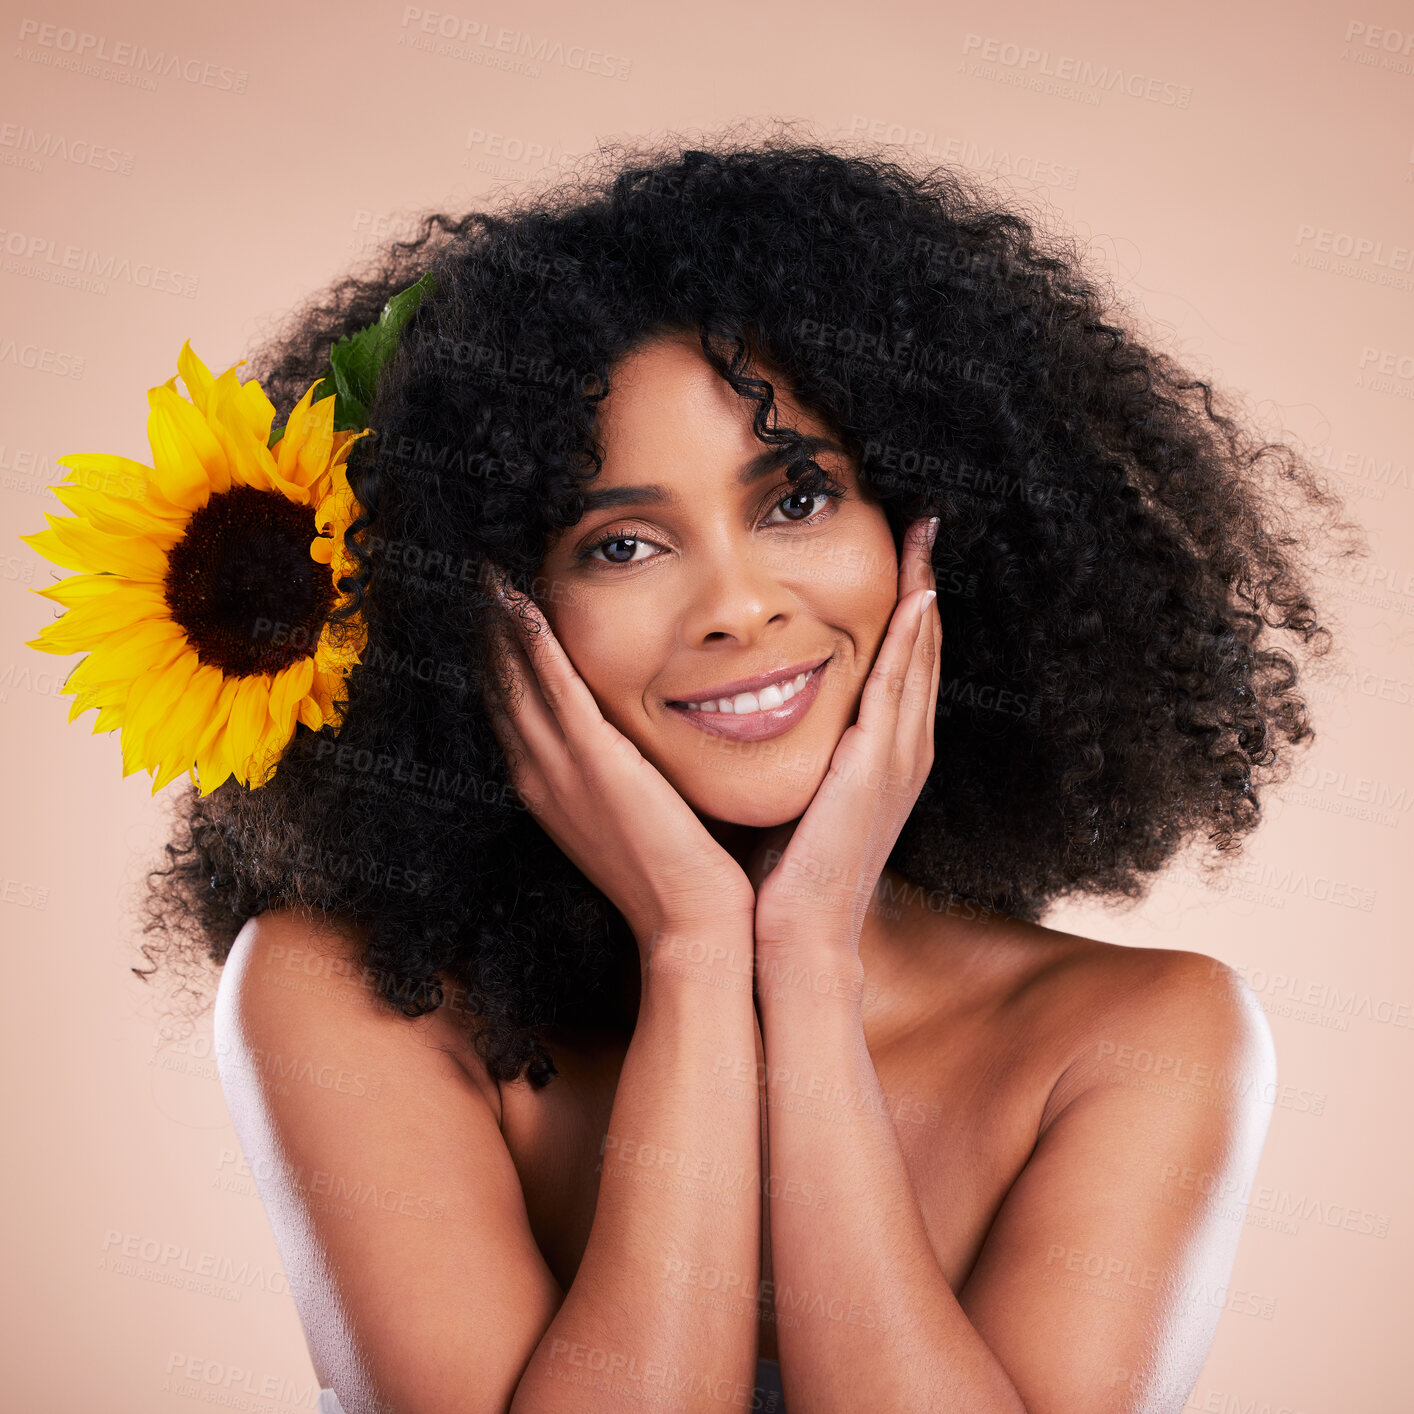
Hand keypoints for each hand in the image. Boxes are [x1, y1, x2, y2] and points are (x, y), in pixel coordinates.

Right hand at [479, 565, 756, 958]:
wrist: (694, 924)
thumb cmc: (678, 869)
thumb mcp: (637, 807)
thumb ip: (626, 765)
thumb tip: (638, 730)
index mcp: (551, 784)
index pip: (510, 702)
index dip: (496, 650)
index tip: (490, 599)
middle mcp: (541, 773)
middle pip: (497, 683)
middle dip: (482, 625)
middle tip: (471, 567)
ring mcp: (562, 770)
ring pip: (513, 678)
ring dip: (496, 620)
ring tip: (483, 566)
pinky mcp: (595, 765)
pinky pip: (554, 689)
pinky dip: (532, 644)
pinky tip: (519, 599)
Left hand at [748, 516, 940, 961]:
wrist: (792, 937)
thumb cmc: (783, 877)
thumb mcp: (794, 797)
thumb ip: (796, 754)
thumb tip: (754, 715)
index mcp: (883, 759)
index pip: (901, 665)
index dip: (903, 610)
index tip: (898, 555)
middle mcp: (903, 750)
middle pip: (921, 649)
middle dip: (923, 585)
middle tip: (923, 522)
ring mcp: (899, 756)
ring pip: (919, 654)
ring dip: (923, 592)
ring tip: (923, 535)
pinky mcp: (880, 764)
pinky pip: (900, 682)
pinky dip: (910, 634)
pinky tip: (913, 590)